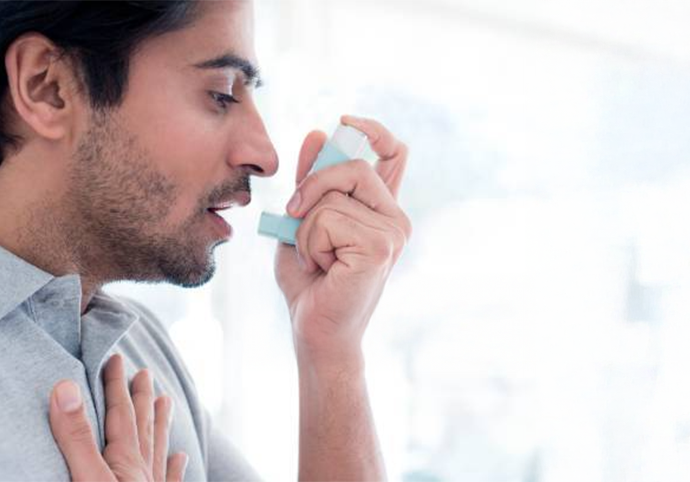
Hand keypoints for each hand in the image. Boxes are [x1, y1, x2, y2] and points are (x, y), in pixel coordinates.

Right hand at [49, 354, 187, 481]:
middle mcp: (142, 473)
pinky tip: (181, 457)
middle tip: (145, 373)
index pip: (121, 413)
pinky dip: (174, 467)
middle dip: (140, 397)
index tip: (115, 359)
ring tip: (166, 402)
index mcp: (125, 461)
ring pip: (156, 449)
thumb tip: (66, 387)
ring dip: (159, 423)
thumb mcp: (86, 477)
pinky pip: (168, 481)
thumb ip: (76, 437)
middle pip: (142, 426)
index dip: (116, 385)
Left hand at [274, 115, 411, 362]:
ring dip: (306, 228)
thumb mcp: (302, 221)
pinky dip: (311, 243)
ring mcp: (392, 232)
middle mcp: (394, 217)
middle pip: (352, 165)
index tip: (343, 122)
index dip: (372, 129)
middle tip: (295, 217)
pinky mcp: (380, 247)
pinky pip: (329, 219)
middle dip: (312, 186)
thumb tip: (317, 133)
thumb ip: (311, 181)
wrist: (314, 330)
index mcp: (380, 208)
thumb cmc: (309, 282)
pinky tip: (324, 268)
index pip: (393, 152)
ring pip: (332, 197)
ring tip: (317, 258)